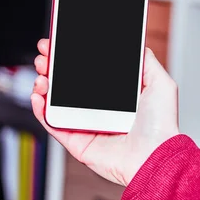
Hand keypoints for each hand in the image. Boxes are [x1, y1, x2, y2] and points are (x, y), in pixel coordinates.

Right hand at [31, 39, 178, 185]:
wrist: (155, 155)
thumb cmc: (161, 125)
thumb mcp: (161, 84)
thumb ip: (147, 62)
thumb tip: (138, 44)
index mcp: (116, 97)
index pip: (88, 74)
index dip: (74, 58)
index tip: (63, 43)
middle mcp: (100, 111)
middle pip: (68, 85)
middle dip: (54, 67)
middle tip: (46, 53)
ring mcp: (88, 127)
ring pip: (57, 104)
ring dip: (45, 85)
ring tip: (42, 71)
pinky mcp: (78, 143)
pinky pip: (54, 126)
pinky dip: (41, 111)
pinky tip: (38, 96)